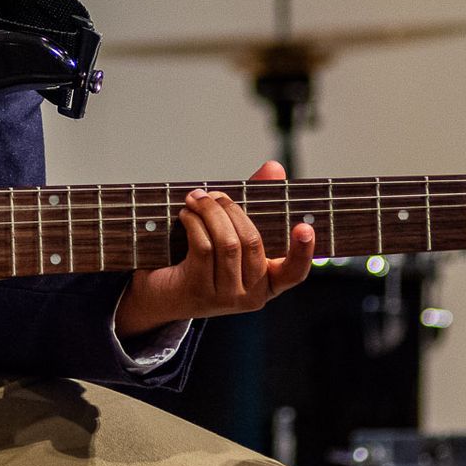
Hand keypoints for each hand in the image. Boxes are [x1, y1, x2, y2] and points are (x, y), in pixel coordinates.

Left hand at [113, 160, 314, 338]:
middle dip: (231, 209)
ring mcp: (226, 298)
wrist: (162, 293)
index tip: (303, 227)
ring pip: (227, 244)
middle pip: (251, 242)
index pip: (294, 273)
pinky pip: (203, 248)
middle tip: (212, 194)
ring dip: (209, 212)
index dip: (303, 251)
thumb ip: (256, 202)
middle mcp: (252, 297)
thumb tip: (274, 167)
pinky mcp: (199, 292)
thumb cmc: (203, 258)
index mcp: (269, 284)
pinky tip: (186, 214)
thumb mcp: (232, 232)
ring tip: (196, 199)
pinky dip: (194, 223)